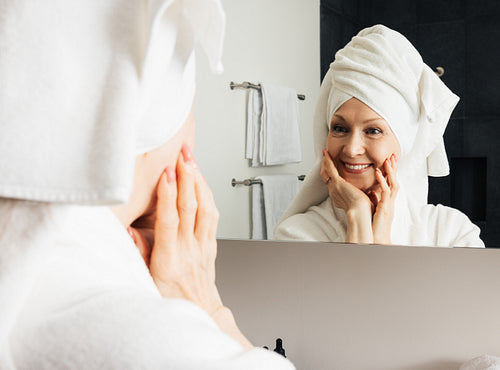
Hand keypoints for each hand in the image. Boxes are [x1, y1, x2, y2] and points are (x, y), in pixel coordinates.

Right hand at [146, 144, 221, 315]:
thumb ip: (138, 253)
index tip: (167, 172)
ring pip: (206, 207)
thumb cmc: (170, 300)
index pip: (170, 219)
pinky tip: (204, 183)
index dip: (168, 194)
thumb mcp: (145, 280)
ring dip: (200, 181)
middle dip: (187, 176)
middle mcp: (189, 249)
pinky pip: (213, 216)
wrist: (199, 312)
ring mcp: (203, 246)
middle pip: (191, 206)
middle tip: (183, 153)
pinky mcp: (212, 245)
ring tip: (193, 160)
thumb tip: (129, 229)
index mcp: (169, 258)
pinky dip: (208, 196)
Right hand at [321, 150, 372, 243]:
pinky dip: (328, 161)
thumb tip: (371, 194)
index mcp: (339, 197)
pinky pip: (331, 169)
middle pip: (327, 177)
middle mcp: (334, 192)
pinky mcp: (338, 183)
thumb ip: (364, 196)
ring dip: (326, 162)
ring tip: (325, 154)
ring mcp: (334, 187)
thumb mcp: (363, 201)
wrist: (361, 213)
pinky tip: (326, 153)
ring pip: (327, 172)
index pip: (333, 185)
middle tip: (325, 159)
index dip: (332, 177)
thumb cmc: (364, 211)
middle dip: (326, 168)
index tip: (332, 172)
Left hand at [369, 154, 398, 243]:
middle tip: (392, 155)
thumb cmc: (375, 226)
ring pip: (393, 184)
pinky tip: (378, 172)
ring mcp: (389, 204)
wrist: (377, 238)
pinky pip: (386, 192)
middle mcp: (390, 202)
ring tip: (387, 160)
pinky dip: (382, 181)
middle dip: (394, 169)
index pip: (391, 184)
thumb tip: (372, 192)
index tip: (389, 161)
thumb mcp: (375, 210)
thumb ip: (375, 200)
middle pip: (395, 181)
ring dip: (390, 172)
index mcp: (387, 202)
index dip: (391, 173)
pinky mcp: (385, 207)